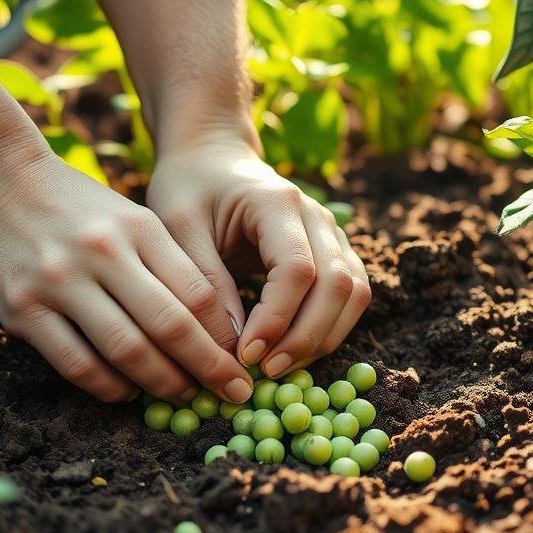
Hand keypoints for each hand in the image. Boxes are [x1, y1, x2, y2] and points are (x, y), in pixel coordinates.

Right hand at [0, 149, 253, 403]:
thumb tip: (213, 327)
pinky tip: (125, 391)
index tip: (242, 364)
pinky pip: (76, 362)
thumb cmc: (71, 204)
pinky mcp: (21, 308)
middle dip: (209, 369)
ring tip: (181, 396)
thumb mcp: (128, 216)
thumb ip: (166, 264)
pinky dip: (108, 386)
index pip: (198, 293)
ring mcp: (59, 281)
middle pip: (171, 326)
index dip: (226, 338)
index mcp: (139, 228)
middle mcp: (103, 253)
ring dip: (162, 383)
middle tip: (232, 395)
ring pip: (127, 350)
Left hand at [146, 133, 370, 378]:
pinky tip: (293, 351)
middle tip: (264, 372)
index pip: (297, 269)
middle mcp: (317, 215)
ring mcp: (333, 233)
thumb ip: (206, 284)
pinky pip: (351, 296)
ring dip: (322, 338)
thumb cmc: (188, 189)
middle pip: (337, 285)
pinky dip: (329, 329)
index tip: (245, 355)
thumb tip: (232, 349)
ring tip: (278, 368)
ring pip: (353, 294)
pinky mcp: (336, 252)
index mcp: (277, 201)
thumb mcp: (179, 229)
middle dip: (304, 337)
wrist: (212, 160)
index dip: (277, 319)